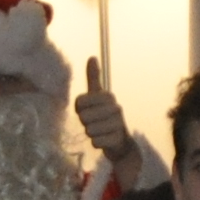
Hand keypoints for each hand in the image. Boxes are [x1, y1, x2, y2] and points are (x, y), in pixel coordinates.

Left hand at [77, 59, 134, 175]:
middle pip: (83, 117)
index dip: (79, 109)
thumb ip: (94, 78)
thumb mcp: (98, 96)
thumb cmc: (104, 116)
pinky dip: (96, 143)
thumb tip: (92, 56)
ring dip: (91, 133)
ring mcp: (118, 123)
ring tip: (100, 131)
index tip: (88, 110)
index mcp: (108, 96)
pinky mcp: (118, 139)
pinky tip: (104, 140)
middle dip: (85, 123)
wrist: (121, 142)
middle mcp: (115, 107)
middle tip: (95, 122)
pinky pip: (95, 142)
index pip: (79, 102)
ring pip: (89, 130)